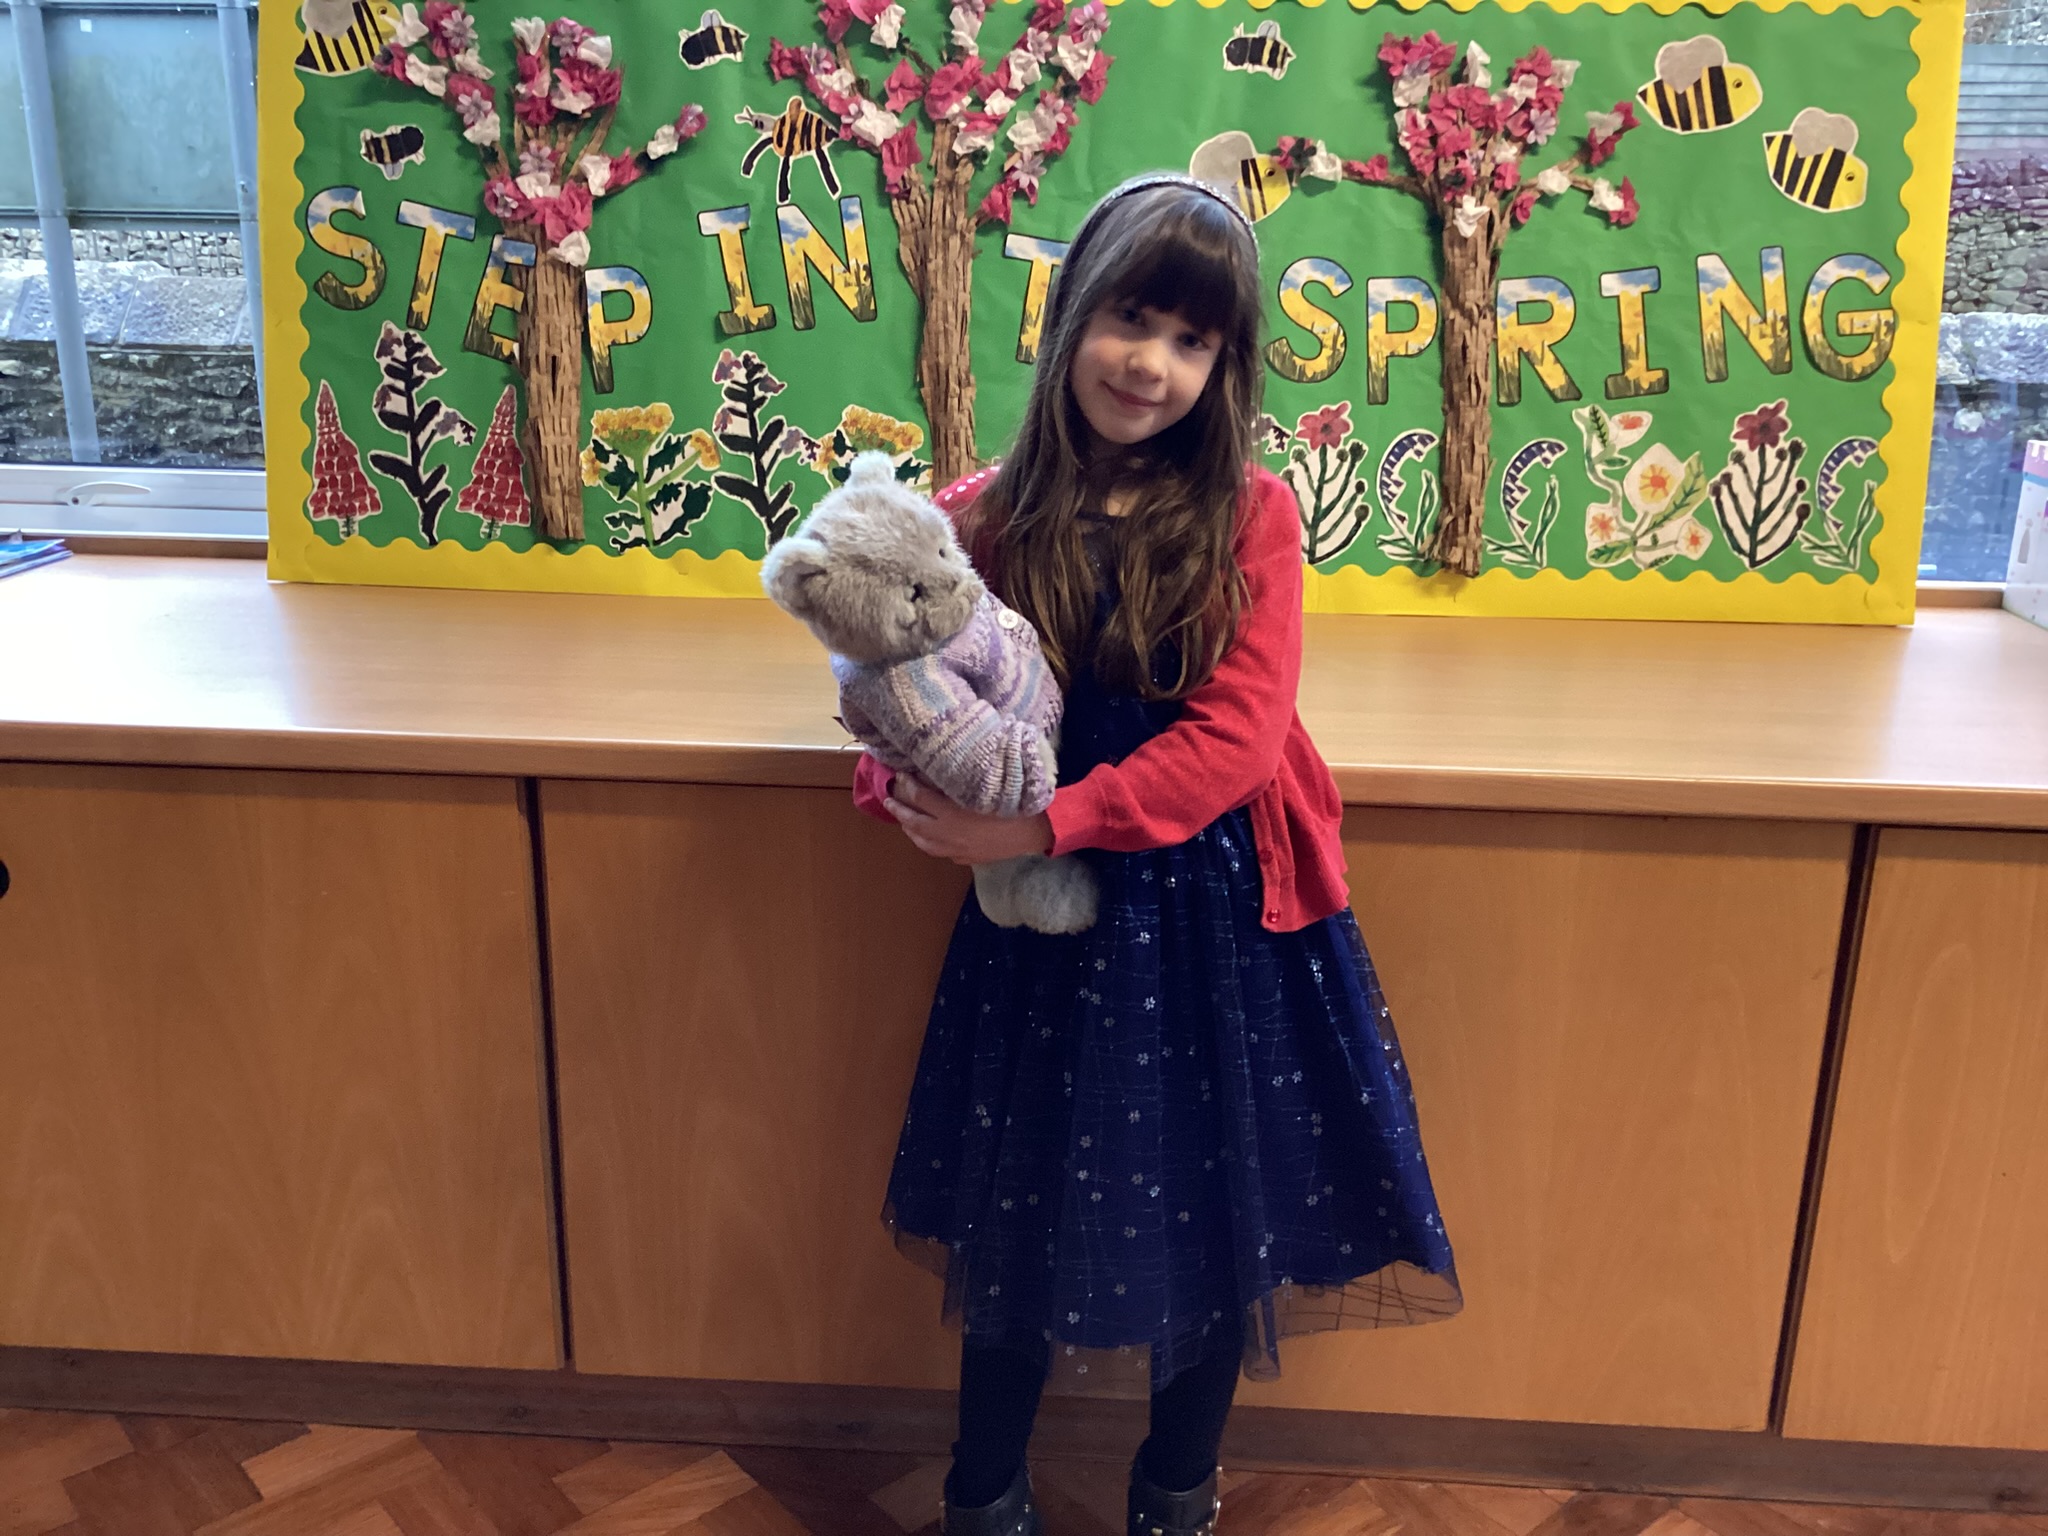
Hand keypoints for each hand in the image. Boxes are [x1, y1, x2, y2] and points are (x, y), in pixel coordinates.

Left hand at [885, 774, 1054, 864]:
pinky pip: (939, 852)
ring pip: (922, 842)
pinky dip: (928, 843)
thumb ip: (959, 780)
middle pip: (913, 821)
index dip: (906, 785)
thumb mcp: (983, 786)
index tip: (900, 775)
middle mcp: (947, 833)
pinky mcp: (965, 858)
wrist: (1033, 831)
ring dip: (910, 829)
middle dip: (898, 809)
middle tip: (889, 798)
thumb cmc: (1011, 803)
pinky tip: (929, 838)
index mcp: (950, 813)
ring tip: (903, 821)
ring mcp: (955, 849)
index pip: (919, 797)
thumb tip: (942, 769)